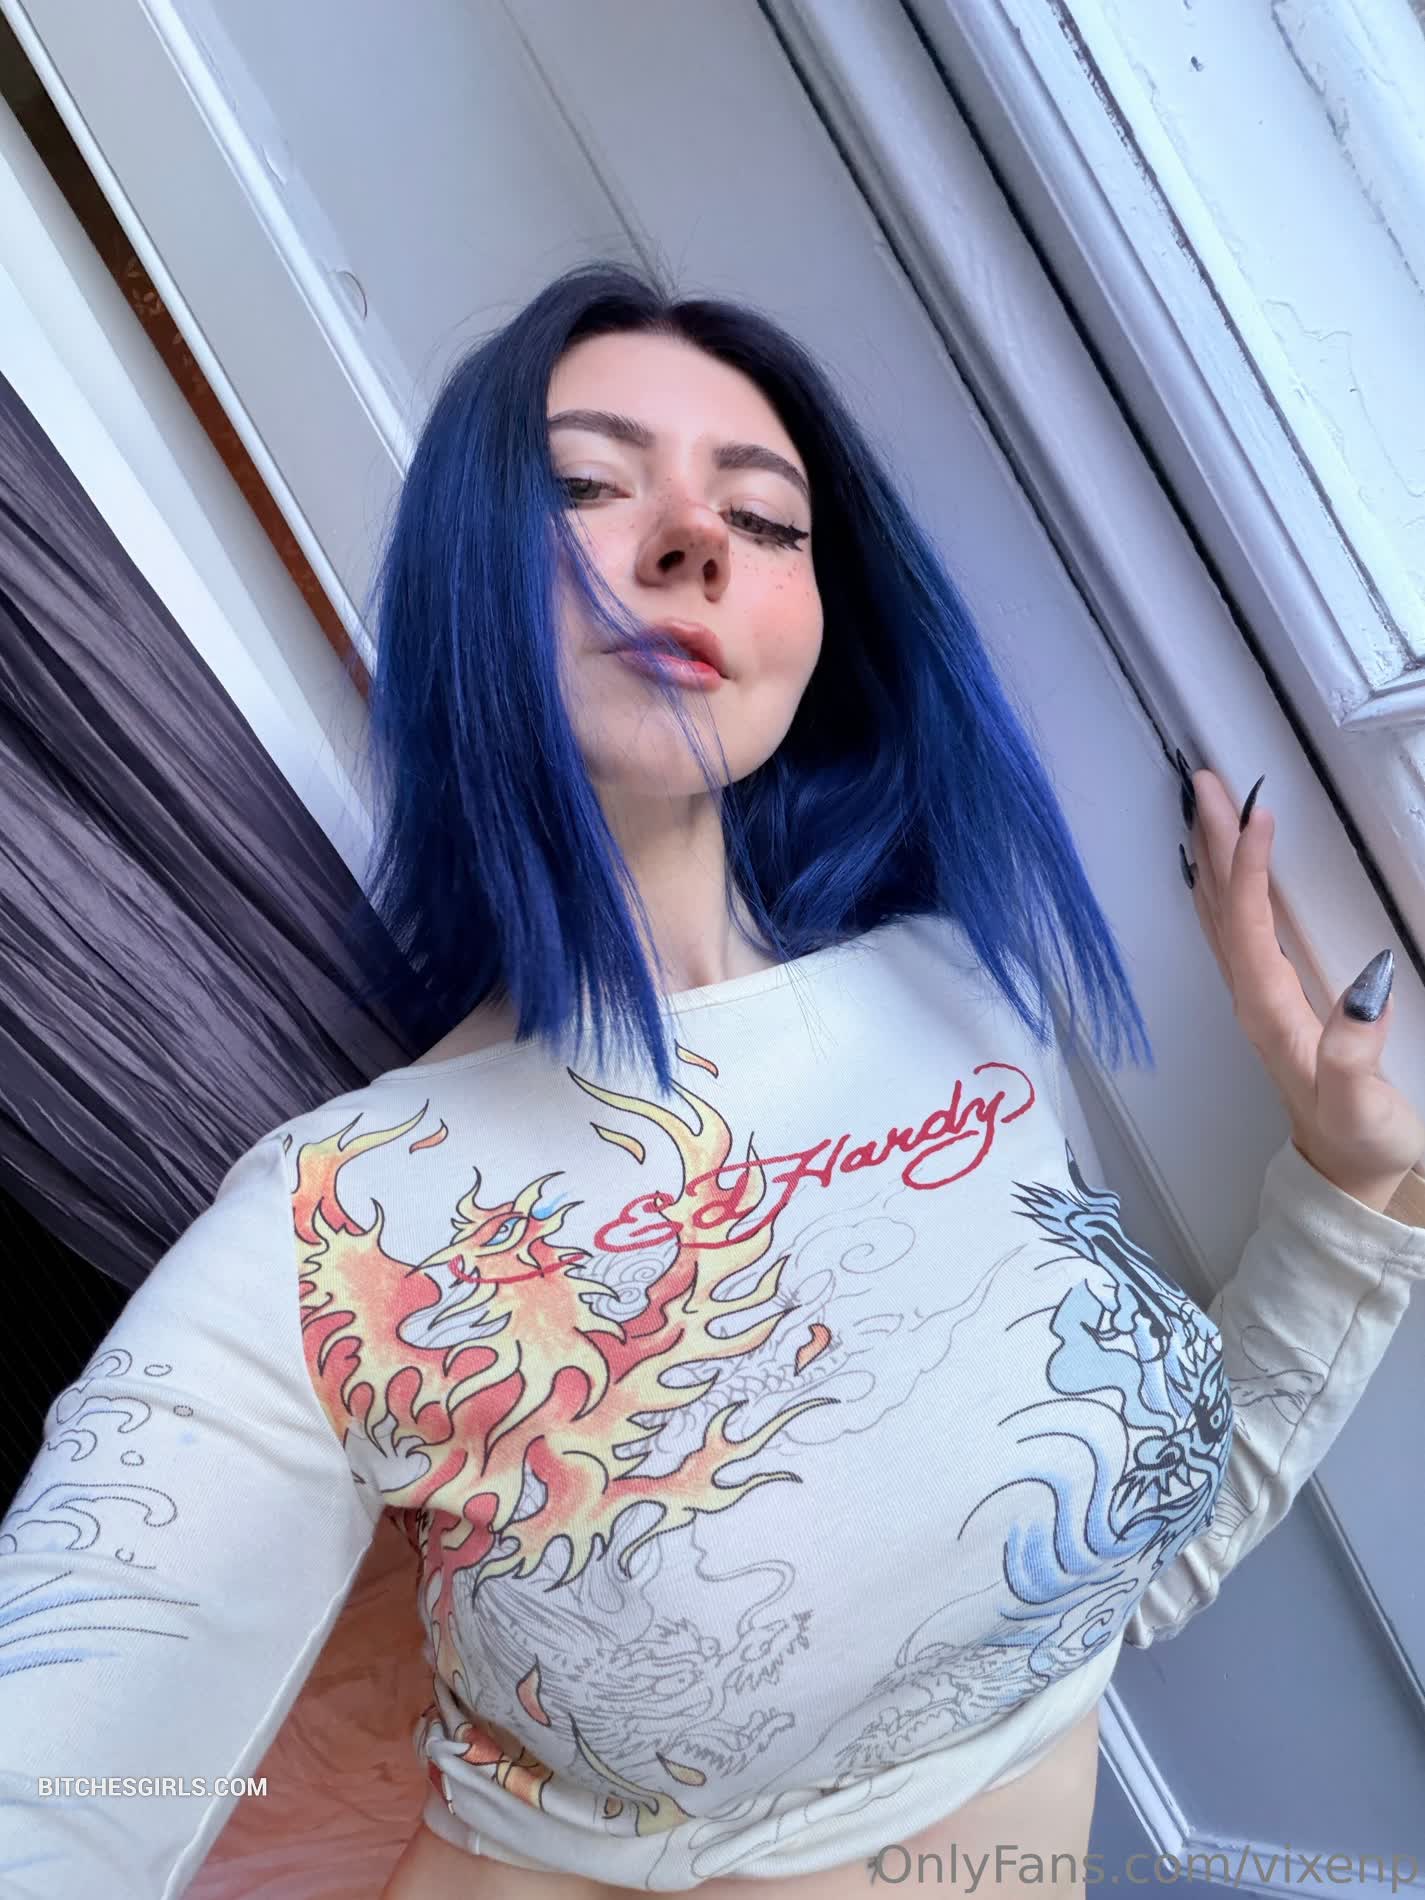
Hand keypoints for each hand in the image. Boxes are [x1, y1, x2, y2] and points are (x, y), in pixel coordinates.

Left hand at [1184, 766, 1424, 1213]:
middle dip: (1214, 841)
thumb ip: (1357, 1050)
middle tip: (1203, 780)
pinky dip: (1229, 889)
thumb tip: (1368, 985)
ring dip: (1214, 858)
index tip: (1258, 814)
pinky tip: (1223, 872)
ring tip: (1205, 806)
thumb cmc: (1358, 1137)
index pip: (1251, 924)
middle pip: (1223, 906)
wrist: (1346, 1173)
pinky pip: (1237, 929)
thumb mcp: (1361, 1101)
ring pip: (1223, 913)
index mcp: (1270, 1011)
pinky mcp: (1270, 999)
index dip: (1252, 868)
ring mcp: (1257, 997)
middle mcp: (1252, 998)